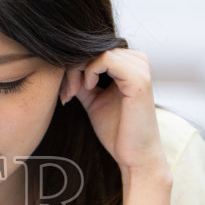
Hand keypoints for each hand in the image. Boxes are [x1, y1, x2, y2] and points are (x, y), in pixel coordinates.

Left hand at [59, 47, 167, 182]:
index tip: (67, 91)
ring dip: (79, 70)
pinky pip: (106, 59)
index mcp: (131, 65)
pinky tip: (86, 88)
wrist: (134, 156)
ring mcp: (141, 68)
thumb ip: (83, 82)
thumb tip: (63, 68)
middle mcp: (139, 61)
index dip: (76, 66)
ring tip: (74, 92)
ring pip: (99, 51)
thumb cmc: (118, 131)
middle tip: (67, 92)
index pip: (96, 50)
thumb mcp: (94, 100)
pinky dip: (90, 71)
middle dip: (74, 68)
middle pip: (95, 48)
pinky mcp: (139, 79)